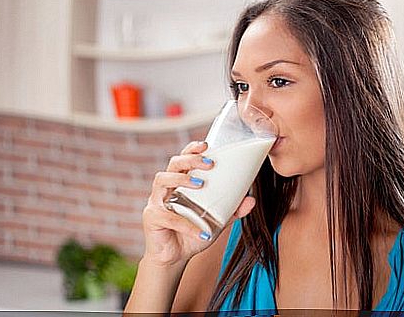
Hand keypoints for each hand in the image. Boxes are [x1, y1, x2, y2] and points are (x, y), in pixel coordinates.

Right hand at [141, 141, 255, 266]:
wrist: (175, 258)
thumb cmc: (193, 233)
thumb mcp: (216, 221)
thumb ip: (232, 210)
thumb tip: (252, 200)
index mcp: (179, 184)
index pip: (183, 159)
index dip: (192, 149)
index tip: (206, 145)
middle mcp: (166, 188)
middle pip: (173, 164)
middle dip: (190, 159)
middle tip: (209, 163)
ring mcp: (156, 201)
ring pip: (162, 180)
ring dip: (181, 179)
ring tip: (200, 184)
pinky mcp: (151, 218)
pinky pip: (168, 217)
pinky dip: (187, 224)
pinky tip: (203, 231)